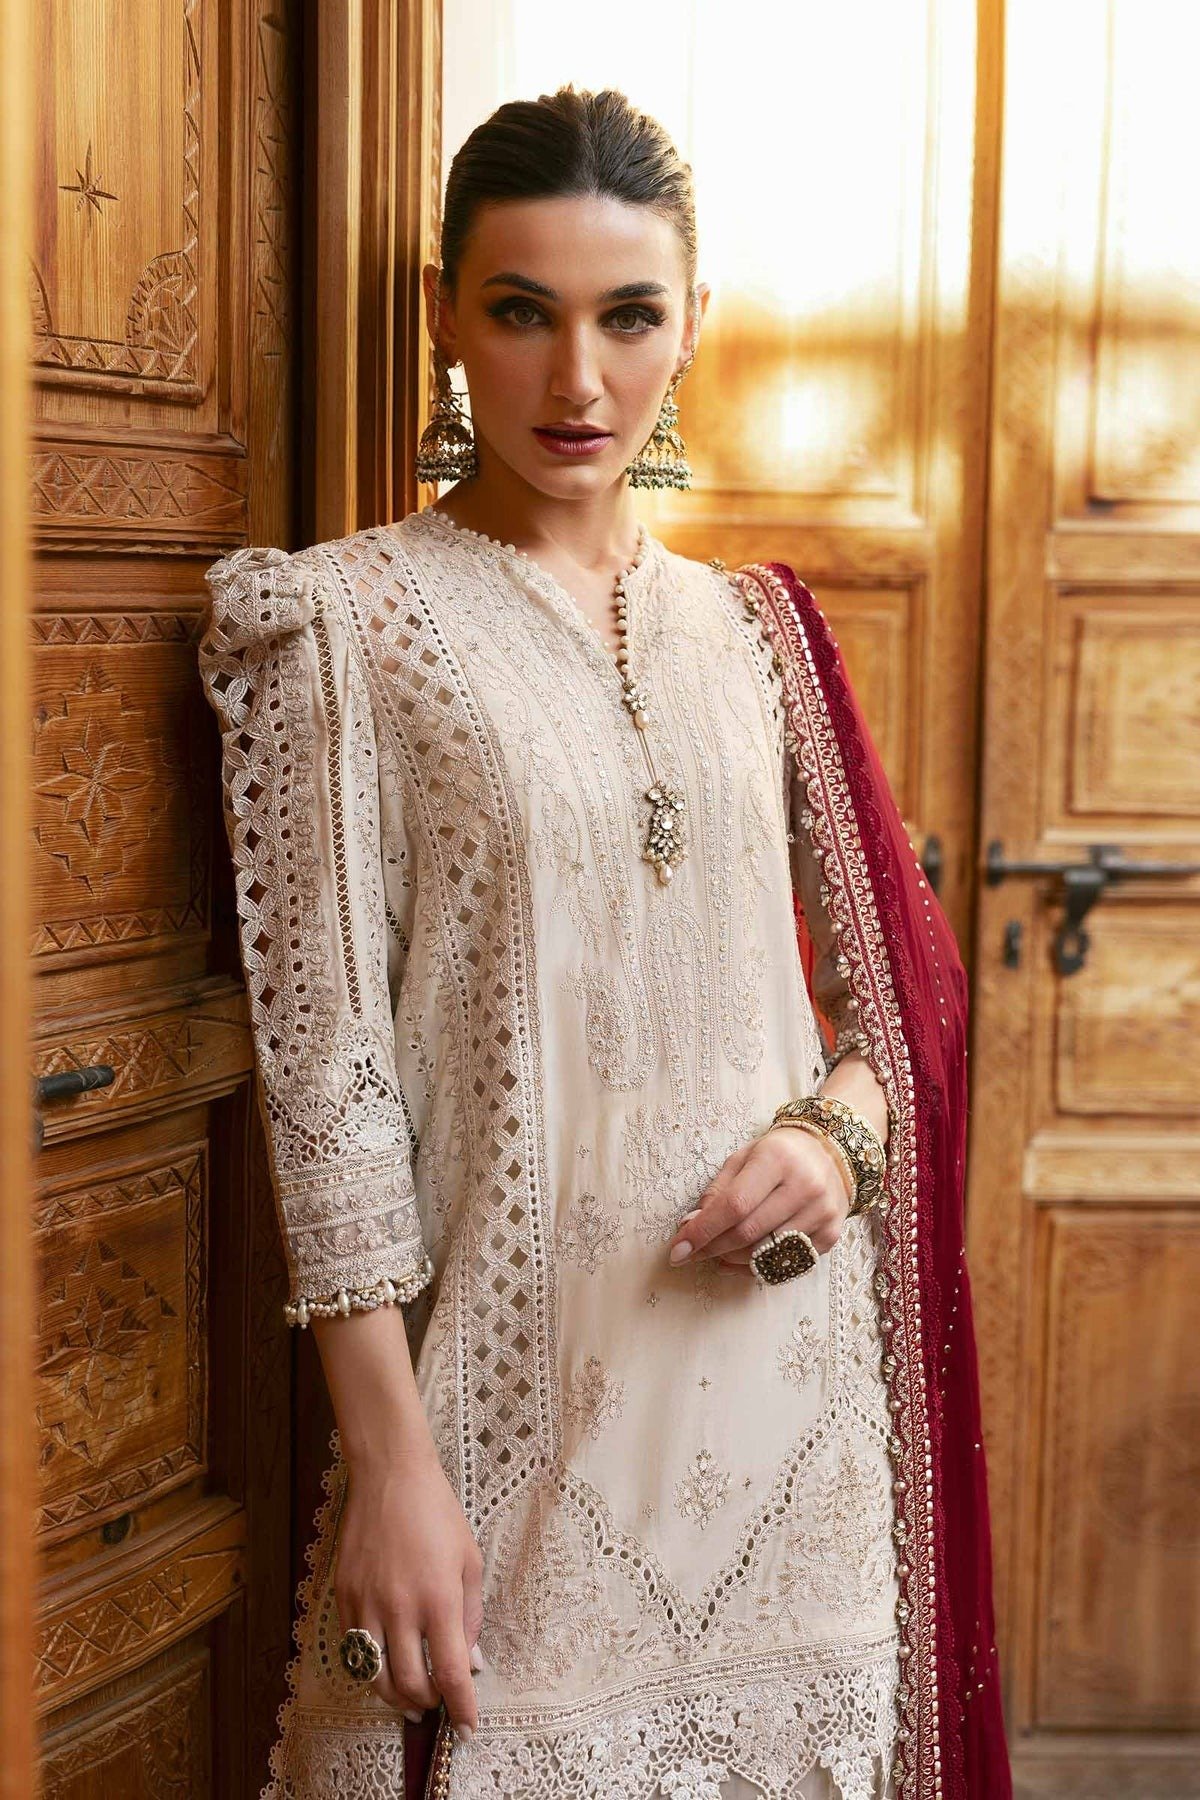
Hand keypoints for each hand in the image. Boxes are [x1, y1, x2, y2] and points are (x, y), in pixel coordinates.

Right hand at [335, 1437, 483, 1736]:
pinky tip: (385, 1662)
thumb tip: (470, 1662)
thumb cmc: (437, 1513)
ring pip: (375, 1677)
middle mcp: (399, 1607)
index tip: (467, 1726)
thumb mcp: (469, 1560)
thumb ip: (470, 1616)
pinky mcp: (343, 1596)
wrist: (390, 1475)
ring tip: (410, 1697)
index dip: (461, 1707)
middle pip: (409, 1685)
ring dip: (395, 1697)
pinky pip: (354, 1649)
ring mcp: (366, 1603)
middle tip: (439, 1705)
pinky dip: (371, 1666)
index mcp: (438, 1599)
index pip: (449, 1673)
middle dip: (428, 1705)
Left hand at [665, 1125, 853, 1275]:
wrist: (831, 1152)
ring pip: (767, 1253)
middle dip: (711, 1248)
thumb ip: (717, 1192)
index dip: (703, 1230)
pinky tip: (741, 1260)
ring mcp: (822, 1213)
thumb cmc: (778, 1155)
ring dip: (733, 1259)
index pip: (734, 1205)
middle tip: (689, 1254)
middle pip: (748, 1232)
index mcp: (777, 1159)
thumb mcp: (743, 1158)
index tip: (677, 1249)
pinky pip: (787, 1265)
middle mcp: (804, 1186)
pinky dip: (758, 1268)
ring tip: (717, 1252)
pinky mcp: (831, 1235)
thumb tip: (689, 1227)